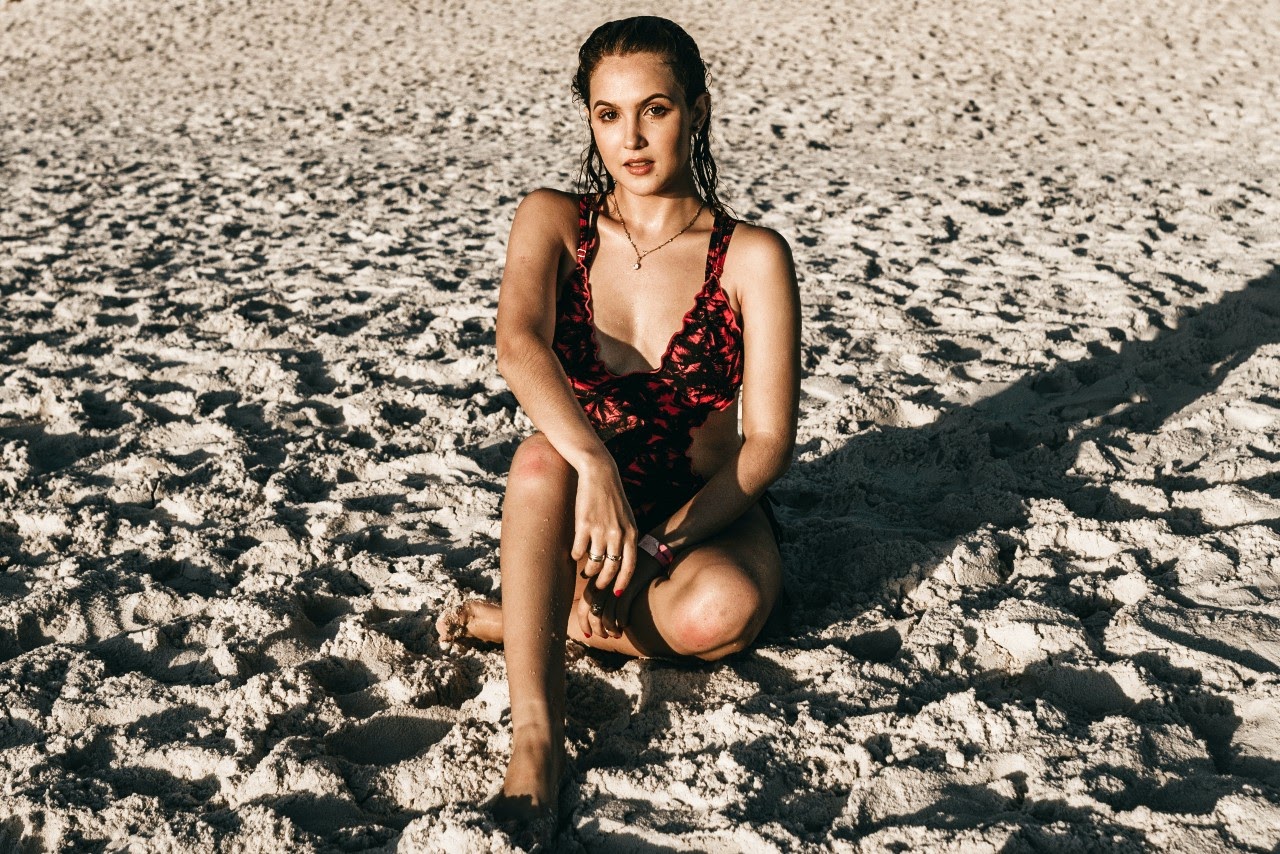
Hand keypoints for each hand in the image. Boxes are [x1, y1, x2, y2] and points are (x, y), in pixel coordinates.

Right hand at [569, 458, 637, 598]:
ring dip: (589, 570)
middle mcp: (618, 534)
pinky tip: (575, 554)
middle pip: (611, 569)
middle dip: (603, 582)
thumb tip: (620, 561)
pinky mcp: (583, 524)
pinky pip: (578, 550)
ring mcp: (600, 530)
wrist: (600, 474)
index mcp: (631, 533)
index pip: (630, 566)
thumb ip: (626, 538)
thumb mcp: (627, 518)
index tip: (617, 594)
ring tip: (586, 570)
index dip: (623, 582)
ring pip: (594, 563)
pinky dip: (576, 556)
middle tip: (597, 587)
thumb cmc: (613, 498)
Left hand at [577, 551, 666, 640]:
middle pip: (592, 611)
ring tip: (615, 634)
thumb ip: (604, 591)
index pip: (583, 605)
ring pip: (606, 613)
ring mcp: (616, 584)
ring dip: (609, 628)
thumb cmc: (630, 569)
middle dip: (594, 628)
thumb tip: (595, 613)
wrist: (651, 552)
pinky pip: (621, 609)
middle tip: (602, 636)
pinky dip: (621, 621)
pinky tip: (624, 624)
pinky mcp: (630, 586)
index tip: (588, 634)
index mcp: (596, 580)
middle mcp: (603, 583)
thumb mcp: (614, 577)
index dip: (583, 622)